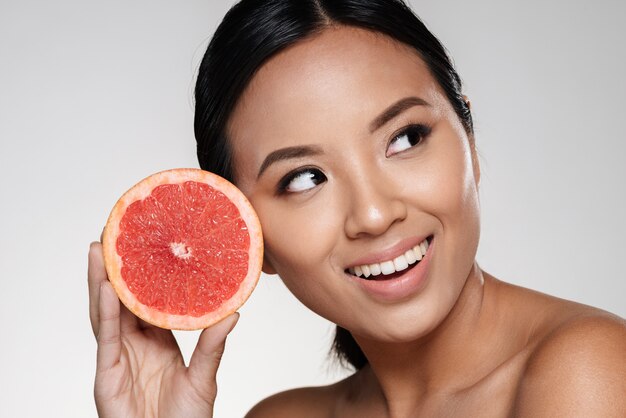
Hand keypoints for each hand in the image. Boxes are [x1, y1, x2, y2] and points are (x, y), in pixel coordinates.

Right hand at [88, 242, 237, 417]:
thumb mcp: (203, 377)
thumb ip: (213, 346)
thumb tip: (234, 313)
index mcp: (157, 340)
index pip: (148, 299)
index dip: (145, 273)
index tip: (149, 242)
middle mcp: (135, 343)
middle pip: (123, 298)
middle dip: (118, 267)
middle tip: (118, 231)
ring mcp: (118, 357)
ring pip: (107, 312)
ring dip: (102, 279)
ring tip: (102, 246)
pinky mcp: (107, 374)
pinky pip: (107, 338)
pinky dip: (105, 312)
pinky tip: (106, 286)